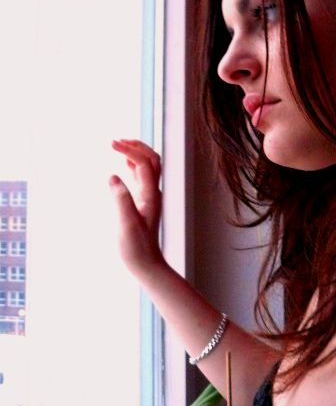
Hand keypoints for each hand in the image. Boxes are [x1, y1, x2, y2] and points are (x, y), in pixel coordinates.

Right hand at [109, 139, 162, 277]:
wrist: (146, 264)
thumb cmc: (136, 248)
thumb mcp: (126, 224)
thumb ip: (121, 200)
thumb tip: (113, 176)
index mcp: (151, 194)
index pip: (144, 162)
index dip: (129, 149)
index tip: (112, 144)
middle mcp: (153, 192)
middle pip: (153, 159)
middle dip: (137, 145)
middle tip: (116, 140)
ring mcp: (150, 196)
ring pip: (149, 166)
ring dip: (136, 152)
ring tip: (119, 145)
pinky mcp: (144, 202)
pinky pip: (142, 177)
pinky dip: (134, 165)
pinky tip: (124, 163)